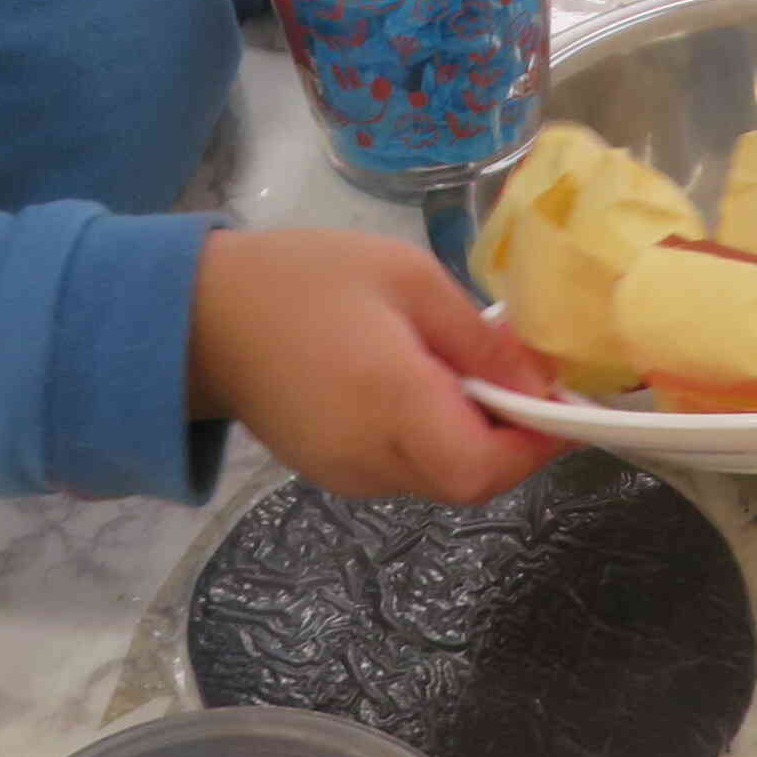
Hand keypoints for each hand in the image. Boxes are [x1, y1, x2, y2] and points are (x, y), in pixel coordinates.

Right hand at [190, 227, 569, 504]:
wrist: (199, 315)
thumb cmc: (305, 278)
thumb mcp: (406, 277)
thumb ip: (477, 340)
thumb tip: (542, 387)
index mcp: (391, 403)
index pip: (484, 468)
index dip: (534, 445)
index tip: (557, 401)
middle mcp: (371, 457)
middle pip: (468, 480)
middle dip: (506, 437)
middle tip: (509, 372)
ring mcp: (346, 476)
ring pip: (437, 478)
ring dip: (466, 437)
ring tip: (450, 368)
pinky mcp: (329, 475)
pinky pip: (402, 470)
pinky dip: (427, 438)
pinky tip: (410, 385)